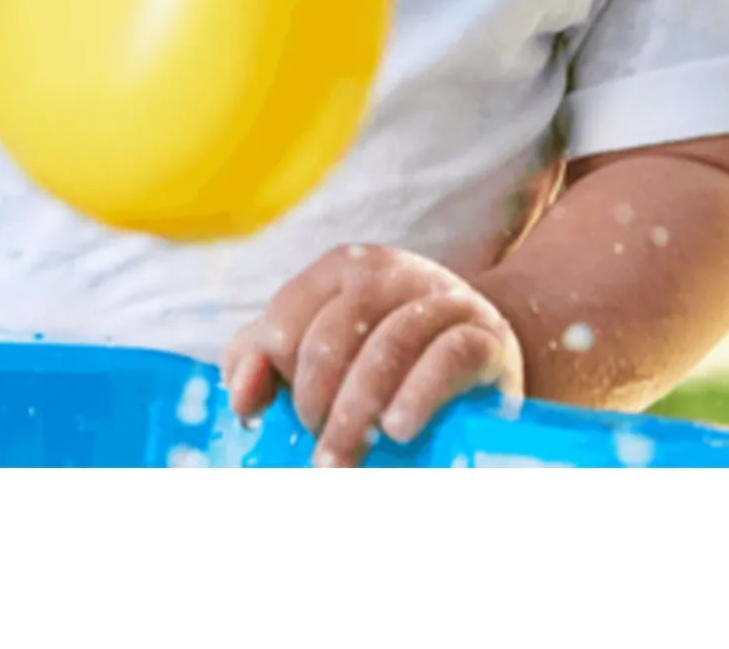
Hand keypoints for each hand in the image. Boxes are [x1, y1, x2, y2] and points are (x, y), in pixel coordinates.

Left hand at [222, 245, 523, 466]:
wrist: (482, 366)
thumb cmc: (385, 363)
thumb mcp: (322, 352)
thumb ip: (263, 360)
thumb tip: (241, 397)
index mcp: (345, 269)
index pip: (291, 311)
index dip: (272, 367)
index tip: (269, 415)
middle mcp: (393, 273)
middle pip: (337, 328)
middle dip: (315, 396)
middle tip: (315, 448)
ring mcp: (444, 300)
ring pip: (391, 343)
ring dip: (358, 409)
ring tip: (342, 460)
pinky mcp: (487, 338)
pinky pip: (449, 357)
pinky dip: (418, 394)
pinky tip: (398, 430)